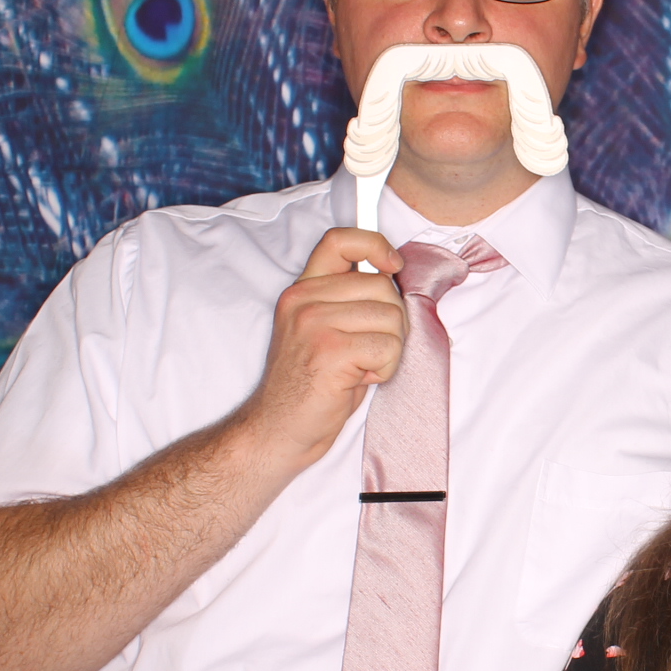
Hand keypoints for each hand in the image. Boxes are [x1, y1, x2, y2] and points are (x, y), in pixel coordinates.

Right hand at [237, 227, 406, 469]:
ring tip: (361, 367)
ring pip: (392, 317)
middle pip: (383, 286)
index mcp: (303, 290)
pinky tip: (359, 380)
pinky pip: (389, 347)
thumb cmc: (309, 387)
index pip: (341, 240)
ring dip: (390, 350)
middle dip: (393, 322)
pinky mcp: (330, 350)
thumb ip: (348, 300)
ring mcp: (315, 323)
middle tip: (370, 351)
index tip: (392, 266)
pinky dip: (386, 370)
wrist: (277, 431)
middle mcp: (304, 300)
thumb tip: (393, 278)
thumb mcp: (322, 330)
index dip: (376, 244)